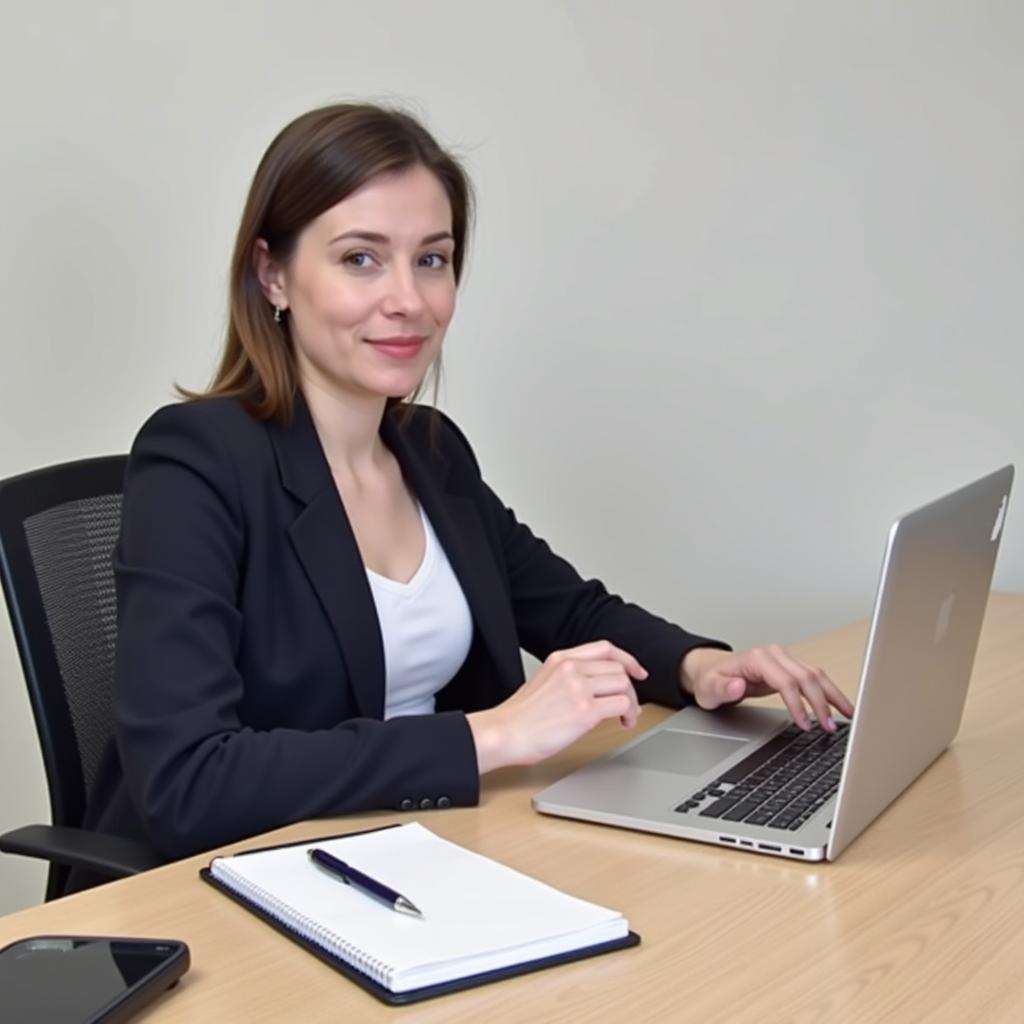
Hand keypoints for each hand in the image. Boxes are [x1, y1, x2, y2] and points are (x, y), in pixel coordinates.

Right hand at [468, 640, 646, 772]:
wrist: (505, 733)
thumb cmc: (520, 716)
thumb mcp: (543, 681)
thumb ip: (569, 677)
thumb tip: (597, 687)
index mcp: (561, 659)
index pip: (605, 649)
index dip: (627, 660)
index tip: (636, 671)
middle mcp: (571, 668)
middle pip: (618, 669)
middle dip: (629, 689)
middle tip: (629, 705)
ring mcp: (579, 688)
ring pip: (624, 685)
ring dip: (631, 703)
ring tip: (626, 717)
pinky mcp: (585, 711)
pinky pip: (621, 705)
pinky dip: (628, 715)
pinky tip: (622, 723)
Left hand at [681, 645, 854, 732]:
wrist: (711, 670)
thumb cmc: (711, 680)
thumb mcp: (709, 689)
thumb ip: (723, 689)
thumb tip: (738, 686)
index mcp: (757, 658)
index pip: (786, 680)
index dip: (798, 703)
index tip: (805, 725)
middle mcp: (774, 655)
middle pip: (806, 676)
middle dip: (821, 703)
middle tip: (829, 728)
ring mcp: (784, 659)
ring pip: (816, 674)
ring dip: (832, 696)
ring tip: (847, 717)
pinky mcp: (790, 668)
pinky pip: (814, 678)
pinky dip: (829, 692)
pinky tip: (840, 707)